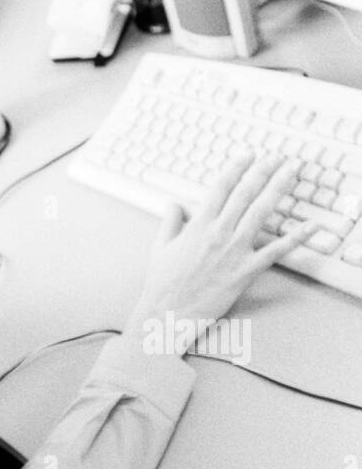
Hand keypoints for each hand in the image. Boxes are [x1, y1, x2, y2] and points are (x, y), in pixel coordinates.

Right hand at [124, 153, 315, 355]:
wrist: (168, 313)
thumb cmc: (163, 283)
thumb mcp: (159, 246)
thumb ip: (169, 222)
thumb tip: (174, 205)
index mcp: (198, 224)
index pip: (221, 187)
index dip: (236, 167)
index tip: (248, 155)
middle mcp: (218, 232)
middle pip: (245, 193)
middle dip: (263, 171)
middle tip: (276, 157)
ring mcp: (234, 251)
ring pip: (261, 212)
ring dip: (278, 189)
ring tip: (291, 173)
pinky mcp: (246, 271)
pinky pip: (275, 251)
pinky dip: (295, 238)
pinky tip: (309, 226)